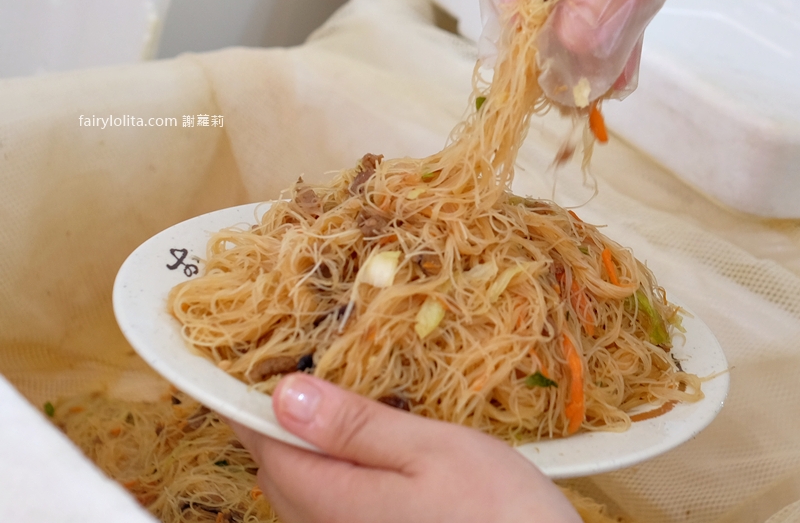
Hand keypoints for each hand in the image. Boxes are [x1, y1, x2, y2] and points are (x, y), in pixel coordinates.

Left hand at [230, 373, 580, 522]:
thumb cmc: (495, 511)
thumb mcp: (430, 451)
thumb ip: (355, 426)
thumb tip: (285, 395)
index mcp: (328, 497)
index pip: (260, 441)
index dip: (244, 395)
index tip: (242, 354)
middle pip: (275, 464)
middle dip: (273, 414)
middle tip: (289, 359)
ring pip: (302, 480)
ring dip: (305, 436)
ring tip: (325, 387)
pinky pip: (331, 496)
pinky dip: (332, 458)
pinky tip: (361, 435)